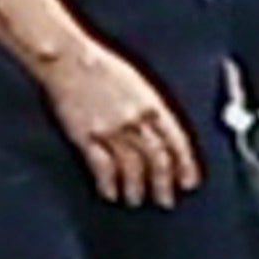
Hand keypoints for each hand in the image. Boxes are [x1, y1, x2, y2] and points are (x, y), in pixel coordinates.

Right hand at [43, 41, 201, 208]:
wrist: (70, 59)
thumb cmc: (101, 66)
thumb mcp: (138, 83)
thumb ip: (152, 109)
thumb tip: (163, 133)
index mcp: (151, 104)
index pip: (176, 141)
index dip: (185, 165)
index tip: (188, 181)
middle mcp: (135, 120)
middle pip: (157, 159)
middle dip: (163, 184)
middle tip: (166, 200)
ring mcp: (111, 130)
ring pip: (131, 167)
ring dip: (136, 188)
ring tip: (135, 199)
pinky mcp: (87, 137)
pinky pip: (101, 167)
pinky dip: (107, 183)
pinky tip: (110, 192)